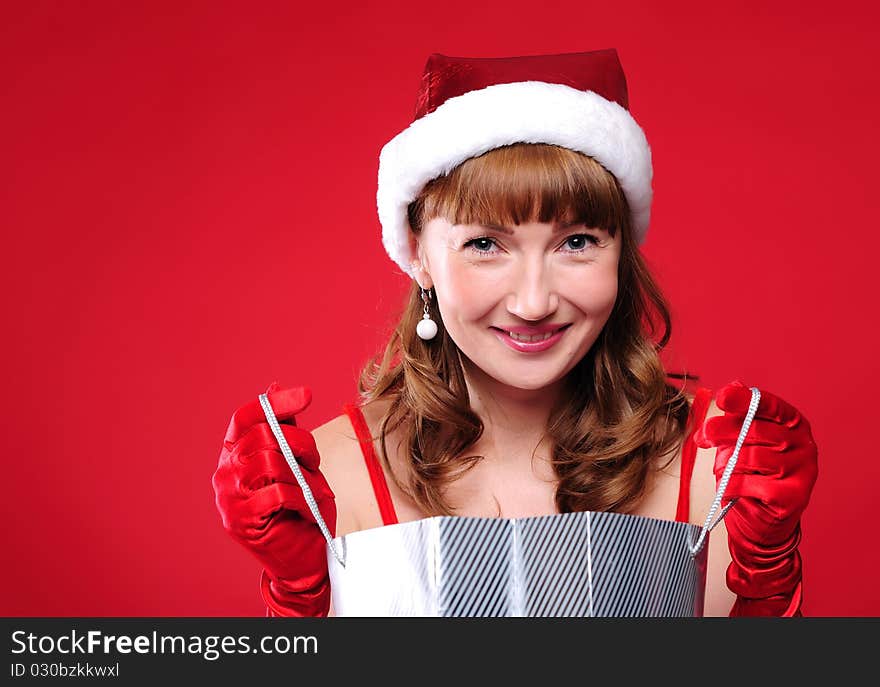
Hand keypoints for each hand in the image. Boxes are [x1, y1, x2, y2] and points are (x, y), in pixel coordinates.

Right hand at [212, 382, 336, 616]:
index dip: (275, 403)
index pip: (245, 417)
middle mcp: (224, 473)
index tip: (307, 395)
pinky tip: (310, 508)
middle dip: (300, 444)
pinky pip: (276, 493)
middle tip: (315, 462)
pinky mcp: (240, 521)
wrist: (301, 559)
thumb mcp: (296, 462)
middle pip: (262, 435)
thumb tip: (274, 387)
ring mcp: (228, 498)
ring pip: (269, 461)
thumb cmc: (299, 508)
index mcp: (234, 455)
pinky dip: (301, 498)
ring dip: (302, 472)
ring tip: (315, 487)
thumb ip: (284, 429)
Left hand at [694, 380, 817, 615]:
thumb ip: (736, 417)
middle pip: (756, 430)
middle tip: (705, 436)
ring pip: (752, 457)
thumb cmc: (750, 474)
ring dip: (728, 464)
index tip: (721, 397)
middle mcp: (804, 444)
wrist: (761, 522)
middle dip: (724, 431)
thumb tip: (732, 386)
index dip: (744, 399)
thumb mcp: (739, 442)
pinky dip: (732, 486)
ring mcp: (804, 470)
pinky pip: (752, 485)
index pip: (769, 405)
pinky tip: (730, 490)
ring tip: (723, 472)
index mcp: (792, 424)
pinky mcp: (795, 497)